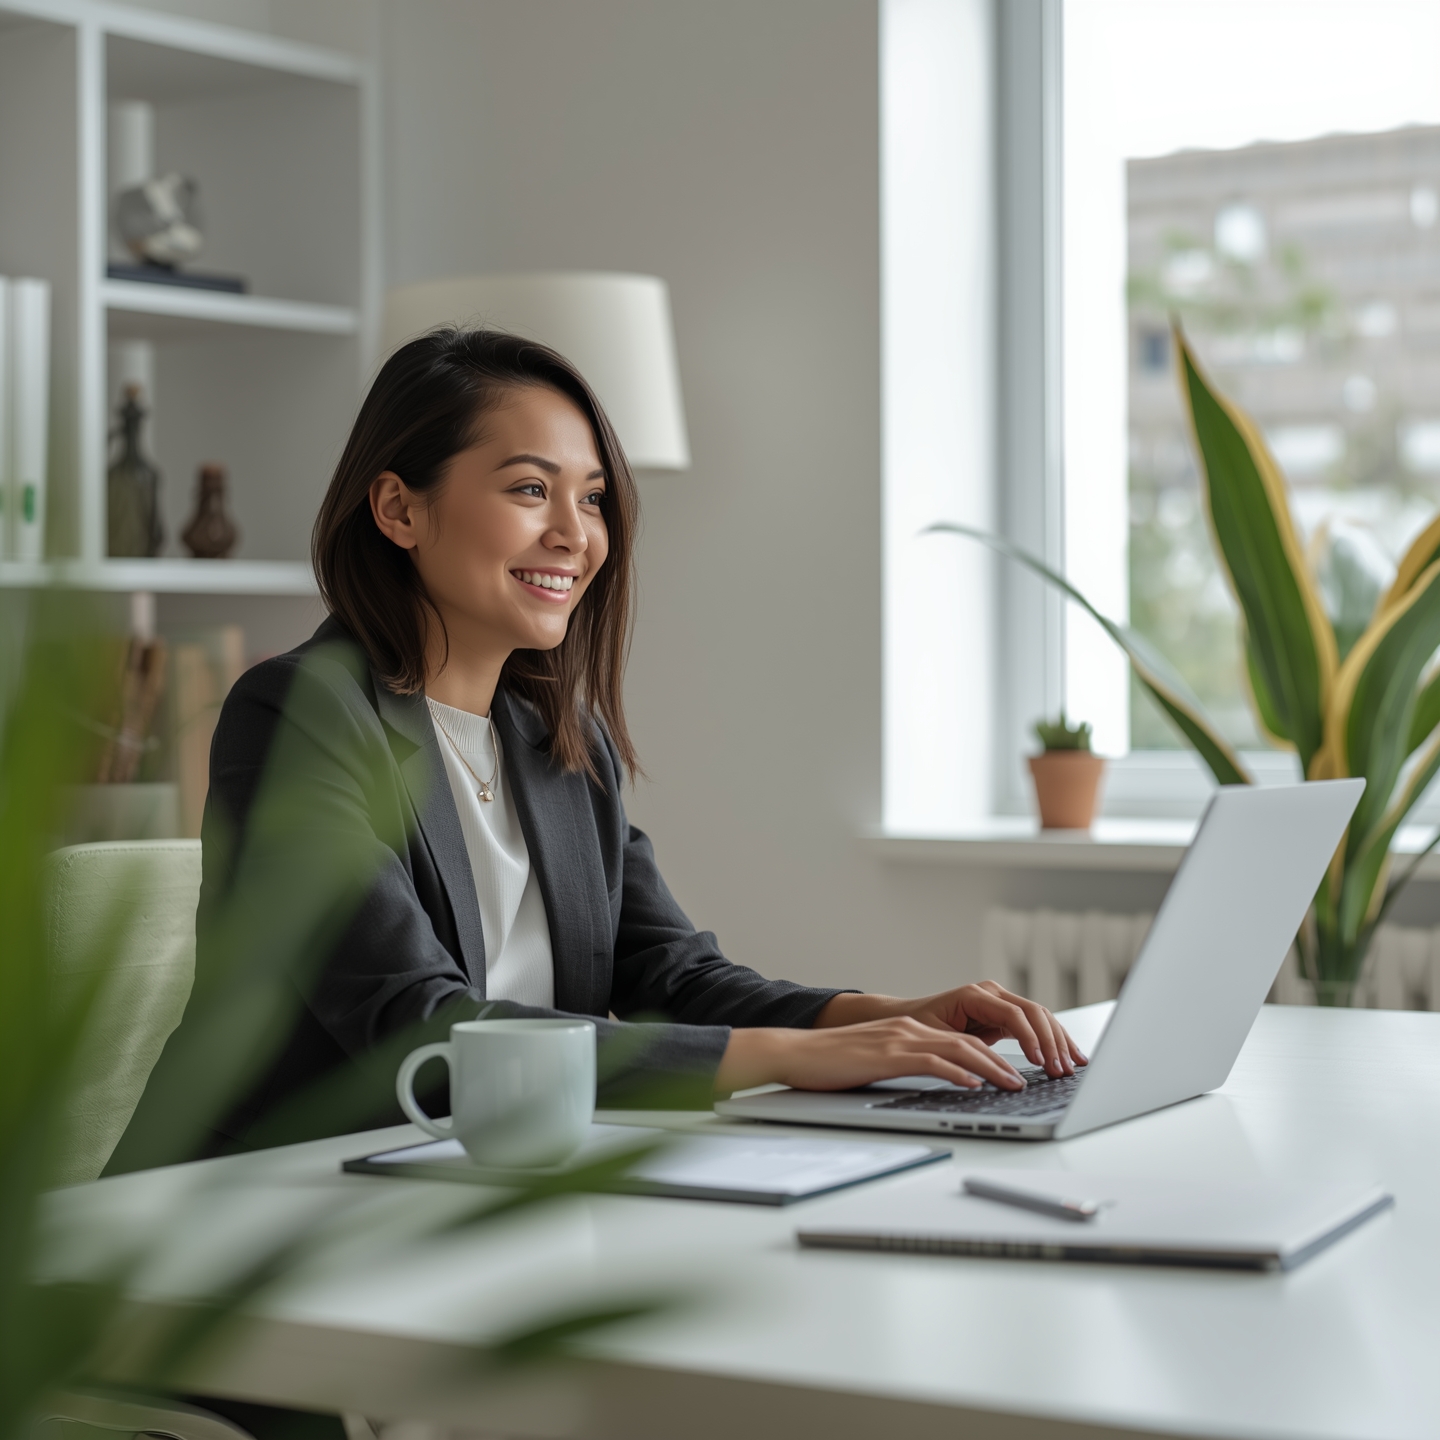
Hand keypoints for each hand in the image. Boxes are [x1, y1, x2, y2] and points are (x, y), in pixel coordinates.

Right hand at [715, 1016, 1028, 1095]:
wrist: (796, 1053)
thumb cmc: (836, 1064)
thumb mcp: (883, 1061)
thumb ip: (914, 1065)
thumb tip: (952, 1083)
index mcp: (914, 1031)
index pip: (970, 1038)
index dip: (1004, 1053)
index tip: (1029, 1070)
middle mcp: (912, 1030)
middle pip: (974, 1040)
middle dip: (1010, 1059)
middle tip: (1033, 1078)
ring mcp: (899, 1040)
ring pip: (959, 1049)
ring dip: (993, 1068)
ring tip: (1018, 1083)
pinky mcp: (886, 1055)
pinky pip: (929, 1061)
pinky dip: (955, 1072)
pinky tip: (973, 1083)